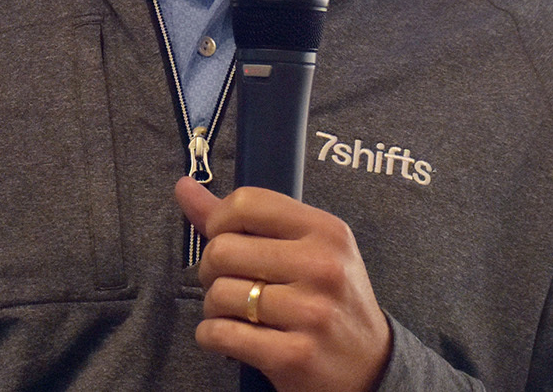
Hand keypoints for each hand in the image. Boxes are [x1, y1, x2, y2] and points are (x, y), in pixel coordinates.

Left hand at [175, 177, 391, 391]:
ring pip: (219, 294)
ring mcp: (311, 312)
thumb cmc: (328, 299)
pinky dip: (211, 336)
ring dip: (212, 307)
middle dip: (210, 269)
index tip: (222, 238)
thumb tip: (184, 187)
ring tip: (233, 312)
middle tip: (226, 281)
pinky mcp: (294, 355)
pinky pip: (222, 334)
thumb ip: (244, 220)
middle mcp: (322, 266)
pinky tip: (227, 336)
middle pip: (223, 249)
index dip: (219, 221)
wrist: (369, 366)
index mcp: (325, 230)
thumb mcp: (304, 249)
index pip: (247, 203)